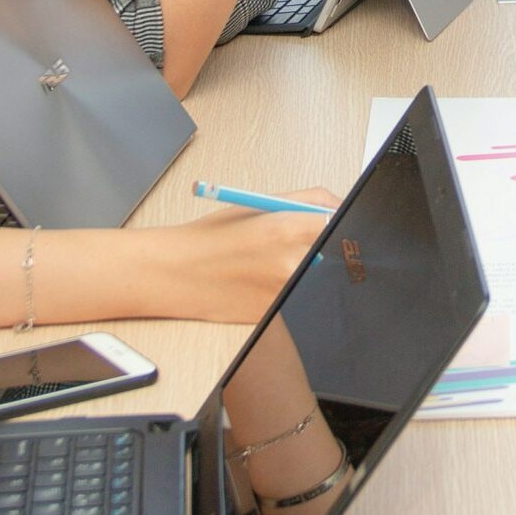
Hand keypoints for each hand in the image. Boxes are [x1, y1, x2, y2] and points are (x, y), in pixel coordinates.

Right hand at [157, 185, 341, 321]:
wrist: (174, 275)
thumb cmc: (212, 236)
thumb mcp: (258, 205)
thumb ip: (307, 201)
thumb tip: (341, 205)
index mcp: (286, 230)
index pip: (339, 224)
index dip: (340, 221)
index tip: (340, 220)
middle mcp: (290, 265)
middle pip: (332, 251)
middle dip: (322, 243)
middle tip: (295, 239)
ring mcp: (283, 294)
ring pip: (313, 272)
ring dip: (303, 263)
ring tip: (266, 258)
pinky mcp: (274, 314)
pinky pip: (294, 292)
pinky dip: (285, 284)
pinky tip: (256, 279)